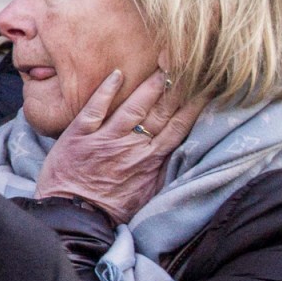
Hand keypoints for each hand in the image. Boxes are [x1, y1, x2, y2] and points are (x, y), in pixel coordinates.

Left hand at [34, 67, 202, 221]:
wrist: (75, 215)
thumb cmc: (111, 207)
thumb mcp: (148, 193)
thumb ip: (163, 172)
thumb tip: (182, 156)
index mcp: (151, 160)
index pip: (179, 127)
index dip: (194, 106)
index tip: (206, 87)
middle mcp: (132, 146)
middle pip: (160, 112)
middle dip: (176, 88)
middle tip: (189, 65)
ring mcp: (106, 139)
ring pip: (133, 107)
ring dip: (149, 86)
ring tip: (162, 66)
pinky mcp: (79, 135)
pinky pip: (95, 108)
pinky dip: (106, 91)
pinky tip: (117, 74)